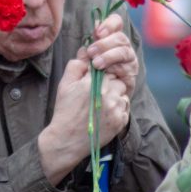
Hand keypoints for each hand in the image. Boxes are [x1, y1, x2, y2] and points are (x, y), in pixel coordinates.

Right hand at [37, 58, 130, 184]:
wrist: (67, 139)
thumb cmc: (65, 110)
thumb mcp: (65, 84)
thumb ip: (76, 65)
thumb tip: (87, 52)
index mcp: (93, 82)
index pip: (105, 67)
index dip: (100, 72)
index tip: (94, 80)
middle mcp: (107, 94)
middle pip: (116, 79)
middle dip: (109, 83)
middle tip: (97, 93)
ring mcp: (115, 108)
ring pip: (122, 92)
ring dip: (115, 95)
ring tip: (101, 104)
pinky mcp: (120, 121)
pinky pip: (125, 107)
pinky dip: (118, 109)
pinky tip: (105, 113)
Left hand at [85, 13, 138, 96]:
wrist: (92, 104)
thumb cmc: (85, 82)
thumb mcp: (80, 66)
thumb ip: (84, 54)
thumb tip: (85, 45)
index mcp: (109, 40)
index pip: (116, 23)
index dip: (109, 24)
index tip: (97, 32)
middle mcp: (122, 48)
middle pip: (120, 37)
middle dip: (105, 43)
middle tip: (91, 52)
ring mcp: (128, 61)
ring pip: (125, 51)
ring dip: (109, 55)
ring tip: (96, 64)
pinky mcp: (131, 75)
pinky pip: (128, 67)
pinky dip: (116, 68)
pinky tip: (107, 73)